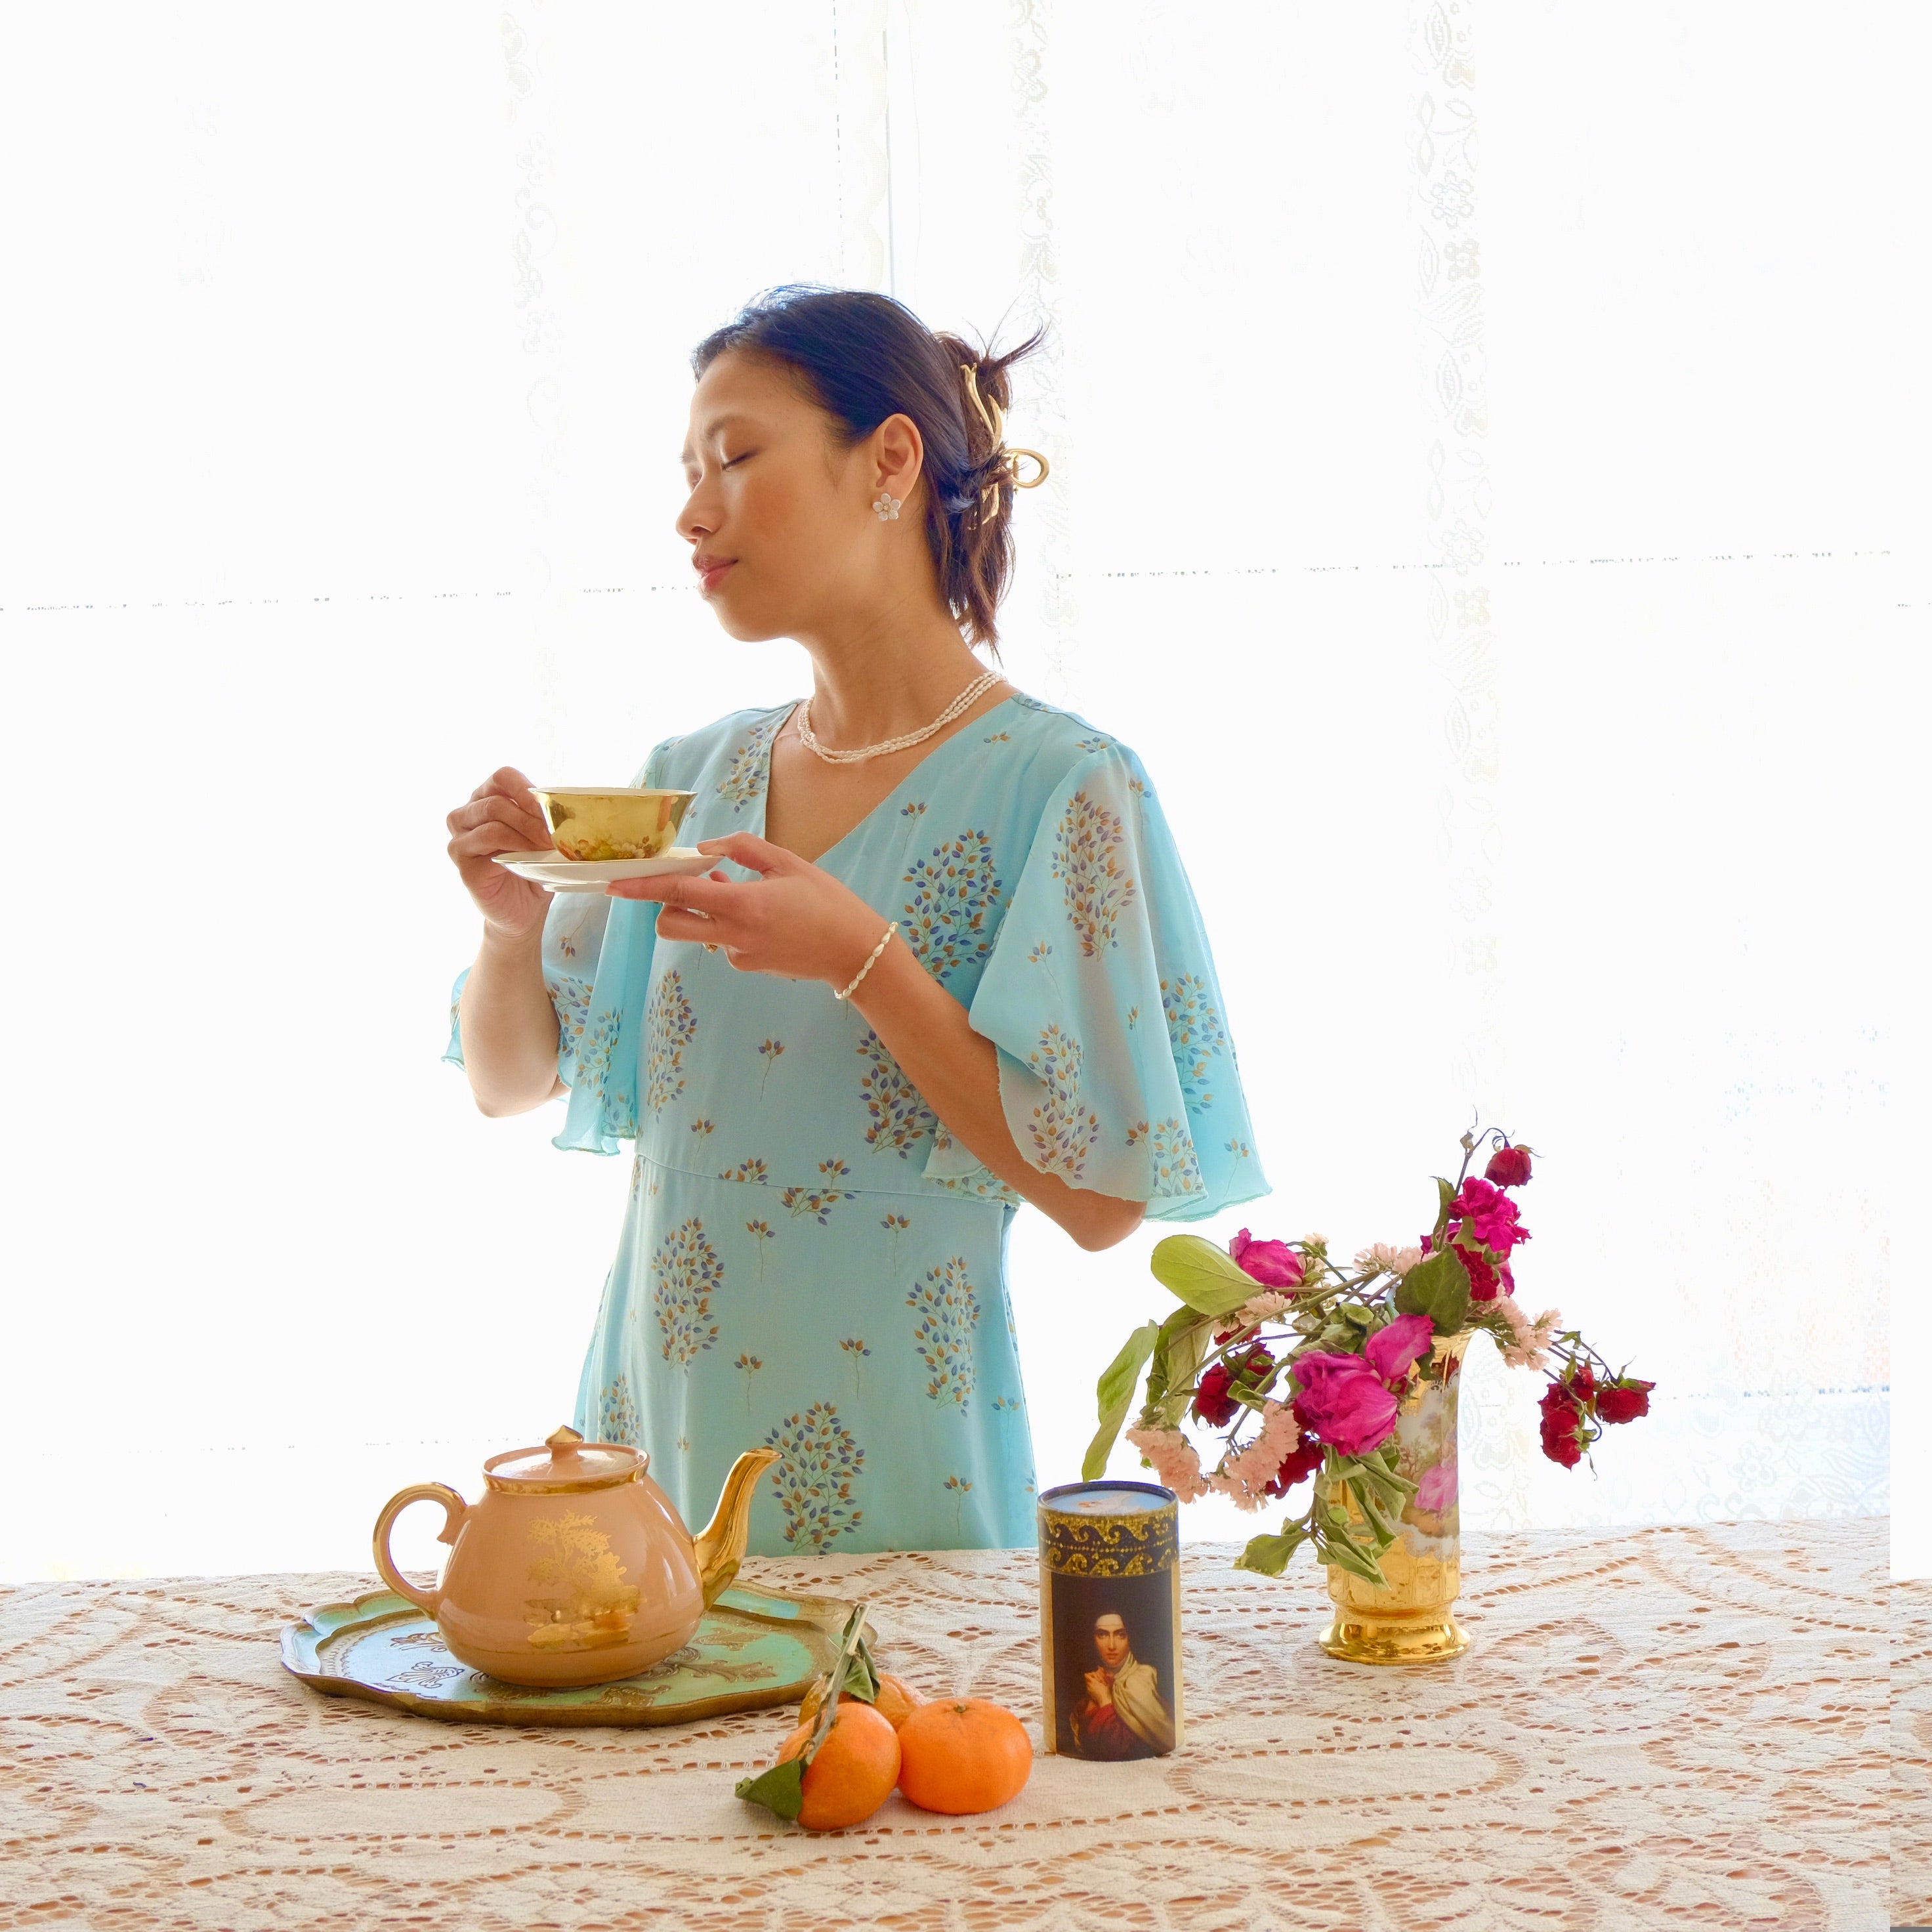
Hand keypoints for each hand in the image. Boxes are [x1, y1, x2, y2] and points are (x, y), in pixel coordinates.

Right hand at [446, 766, 553, 941]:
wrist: (523, 911)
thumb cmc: (533, 869)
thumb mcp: (541, 838)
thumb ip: (544, 819)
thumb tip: (565, 806)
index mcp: (487, 799)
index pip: (503, 777)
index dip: (526, 788)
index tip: (551, 805)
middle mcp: (466, 815)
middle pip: (496, 800)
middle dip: (531, 815)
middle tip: (556, 832)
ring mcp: (459, 838)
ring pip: (491, 818)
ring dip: (525, 830)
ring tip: (548, 845)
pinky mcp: (461, 861)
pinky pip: (487, 841)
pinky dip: (514, 845)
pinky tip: (531, 856)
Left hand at [607, 832, 885, 985]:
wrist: (855, 952)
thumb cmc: (827, 902)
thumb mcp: (789, 863)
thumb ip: (743, 849)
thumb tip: (706, 850)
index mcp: (741, 905)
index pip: (677, 894)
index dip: (642, 887)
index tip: (614, 883)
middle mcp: (732, 935)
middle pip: (671, 925)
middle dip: (665, 907)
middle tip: (690, 886)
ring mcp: (738, 955)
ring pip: (697, 934)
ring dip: (704, 914)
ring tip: (740, 894)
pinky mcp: (748, 966)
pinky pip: (724, 943)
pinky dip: (731, 927)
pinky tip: (764, 918)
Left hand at [1084, 1670, 1112, 1707]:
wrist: (1104, 1702)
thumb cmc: (1106, 1692)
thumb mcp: (1106, 1682)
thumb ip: (1104, 1676)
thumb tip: (1101, 1669)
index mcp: (1092, 1682)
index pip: (1086, 1675)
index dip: (1090, 1674)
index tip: (1094, 1675)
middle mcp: (1089, 1686)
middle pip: (1086, 1679)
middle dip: (1090, 1678)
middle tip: (1096, 1679)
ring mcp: (1089, 1690)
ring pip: (1087, 1684)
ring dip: (1091, 1683)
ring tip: (1097, 1685)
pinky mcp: (1090, 1695)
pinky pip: (1089, 1689)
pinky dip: (1091, 1688)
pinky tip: (1096, 1689)